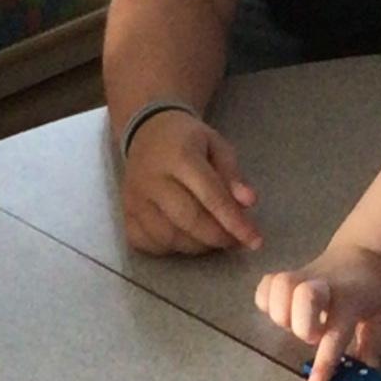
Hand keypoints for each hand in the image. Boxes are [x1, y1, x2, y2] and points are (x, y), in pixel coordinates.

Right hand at [121, 110, 260, 255]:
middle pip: (189, 221)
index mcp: (180, 156)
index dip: (235, 223)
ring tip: (212, 238)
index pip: (211, 197)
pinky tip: (184, 237)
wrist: (147, 131)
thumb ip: (233, 174)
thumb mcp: (217, 146)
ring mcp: (134, 199)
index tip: (255, 241)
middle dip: (217, 238)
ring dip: (197, 246)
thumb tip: (249, 203)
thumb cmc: (188, 140)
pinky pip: (147, 243)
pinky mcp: (125, 213)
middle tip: (234, 241)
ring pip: (169, 237)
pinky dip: (170, 248)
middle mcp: (152, 179)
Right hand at [254, 242, 380, 380]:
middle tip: (313, 336)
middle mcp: (323, 285)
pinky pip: (266, 286)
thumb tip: (363, 373)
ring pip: (279, 287)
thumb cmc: (372, 291)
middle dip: (302, 325)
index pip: (336, 331)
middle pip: (303, 296)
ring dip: (281, 313)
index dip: (324, 360)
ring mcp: (302, 277)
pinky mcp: (287, 275)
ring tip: (295, 324)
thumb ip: (371, 346)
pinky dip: (267, 302)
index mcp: (350, 299)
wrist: (364, 253)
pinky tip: (281, 313)